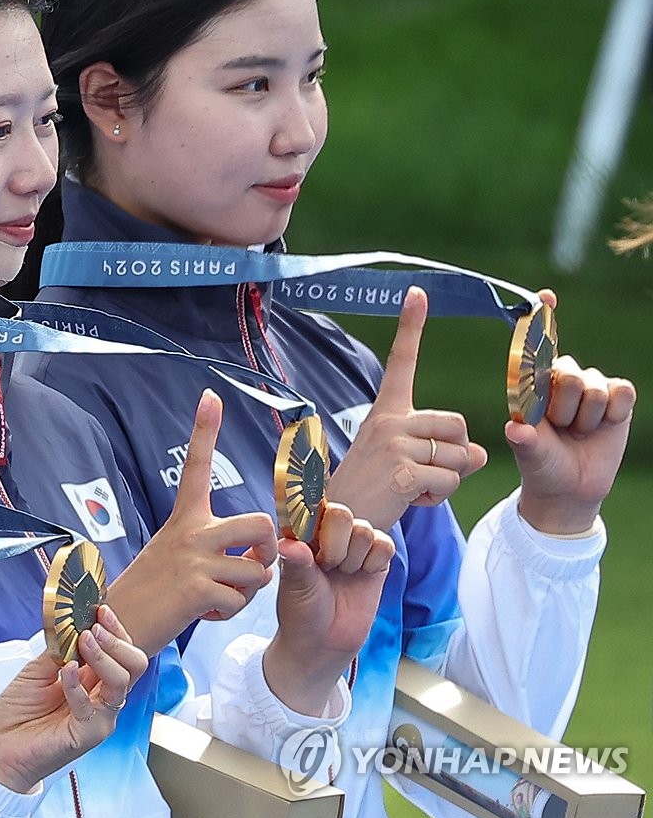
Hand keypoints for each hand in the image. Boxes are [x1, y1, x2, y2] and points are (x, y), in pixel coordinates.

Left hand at [0, 605, 147, 792]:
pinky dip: (78, 685)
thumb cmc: (18, 712)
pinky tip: (65, 671)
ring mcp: (99, 717)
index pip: (121, 650)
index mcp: (93, 679)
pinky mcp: (88, 735)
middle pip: (134, 665)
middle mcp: (102, 696)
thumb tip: (74, 625)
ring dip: (104, 656)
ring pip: (122, 682)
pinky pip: (92, 707)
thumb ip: (60, 650)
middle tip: (95, 627)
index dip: (115, 629)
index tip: (100, 609)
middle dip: (117, 640)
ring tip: (85, 640)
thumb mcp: (37, 669)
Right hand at [107, 390, 277, 653]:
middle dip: (268, 550)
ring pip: (258, 570)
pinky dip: (228, 614)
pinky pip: (241, 600)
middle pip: (261, 523)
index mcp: (184, 518)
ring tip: (218, 598)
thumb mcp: (177, 556)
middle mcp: (191, 532)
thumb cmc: (151, 593)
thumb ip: (214, 548)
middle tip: (251, 565)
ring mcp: (195, 559)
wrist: (115, 626)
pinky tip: (203, 613)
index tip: (210, 395)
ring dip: (248, 593)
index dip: (204, 429)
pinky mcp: (198, 590)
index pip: (196, 465)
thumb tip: (259, 560)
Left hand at [263, 503, 394, 715]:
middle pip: (341, 513)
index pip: (311, 505)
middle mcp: (327, 535)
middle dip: (335, 542)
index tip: (311, 529)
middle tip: (326, 565)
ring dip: (353, 556)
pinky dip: (374, 560)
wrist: (324, 643)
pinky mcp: (376, 561)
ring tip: (341, 574)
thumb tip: (287, 543)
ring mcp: (353, 546)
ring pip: (364, 529)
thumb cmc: (301, 611)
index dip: (314, 513)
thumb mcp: (295, 586)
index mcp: (302, 534)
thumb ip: (296, 561)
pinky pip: (384, 543)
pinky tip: (361, 575)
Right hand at [327, 287, 487, 529]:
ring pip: (459, 456)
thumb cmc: (370, 494)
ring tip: (413, 489)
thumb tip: (483, 454)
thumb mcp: (408, 467)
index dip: (410, 326)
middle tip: (426, 475)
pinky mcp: (401, 471)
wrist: (334, 525)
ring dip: (448, 480)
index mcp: (385, 412)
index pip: (401, 362)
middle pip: (458, 424)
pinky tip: (409, 500)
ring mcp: (394, 444)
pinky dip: (438, 497)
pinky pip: (449, 480)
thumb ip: (447, 454)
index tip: (417, 292)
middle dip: (457, 455)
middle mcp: (389, 420)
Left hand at [509, 291, 636, 532]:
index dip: (542, 320)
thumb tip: (516, 429)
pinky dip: (613, 412)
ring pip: (594, 385)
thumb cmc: (542, 467)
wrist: (571, 489)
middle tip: (559, 428)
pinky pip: (621, 391)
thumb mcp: (530, 455)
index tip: (545, 297)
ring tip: (577, 432)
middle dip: (563, 406)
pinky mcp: (617, 399)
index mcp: (532, 385)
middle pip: (567, 371)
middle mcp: (559, 380)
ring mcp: (589, 388)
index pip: (536, 348)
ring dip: (586, 417)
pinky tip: (603, 426)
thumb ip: (525, 441)